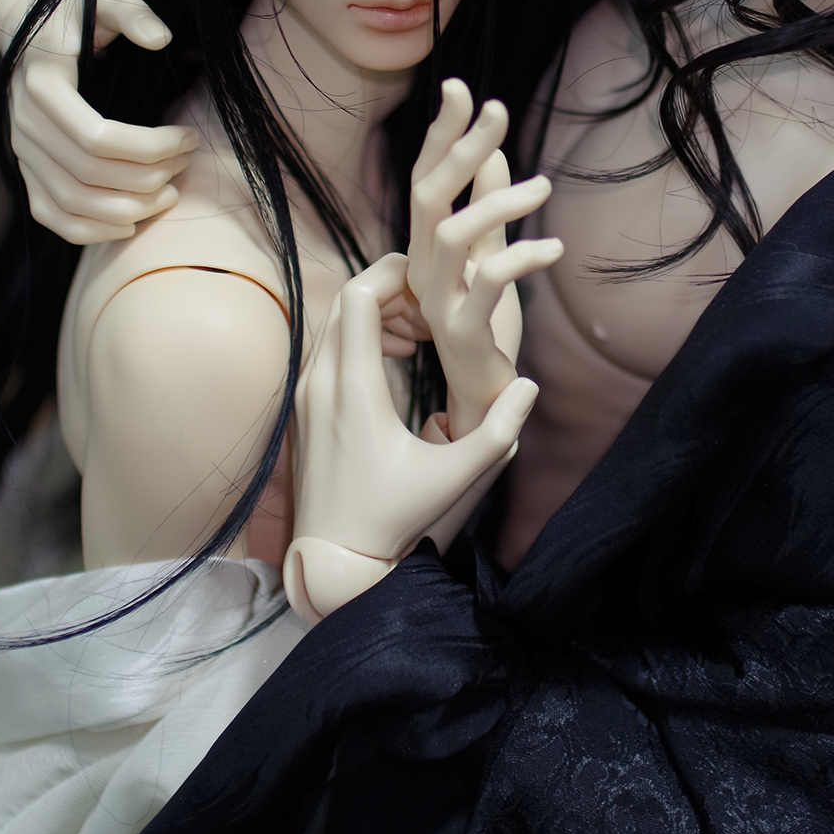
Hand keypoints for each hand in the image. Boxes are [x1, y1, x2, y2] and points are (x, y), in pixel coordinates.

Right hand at [0, 0, 197, 241]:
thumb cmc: (77, 15)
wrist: (31, 27)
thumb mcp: (107, 0)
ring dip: (127, 208)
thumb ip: (134, 14)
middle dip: (149, 176)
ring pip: (71, 202)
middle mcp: (24, 121)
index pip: (97, 137)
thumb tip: (161, 38)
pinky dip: (91, 230)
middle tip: (187, 161)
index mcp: (43, 83)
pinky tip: (131, 223)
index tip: (188, 137)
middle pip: (89, 174)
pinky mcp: (26, 168)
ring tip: (170, 194)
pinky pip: (51, 214)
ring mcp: (22, 149)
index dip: (151, 147)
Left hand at [286, 252, 538, 620]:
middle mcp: (321, 382)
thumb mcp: (454, 478)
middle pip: (346, 299)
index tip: (435, 293)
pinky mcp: (305, 404)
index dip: (397, 278)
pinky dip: (361, 335)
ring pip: (336, 321)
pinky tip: (399, 358)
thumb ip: (496, 433)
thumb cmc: (392, 518)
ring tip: (422, 337)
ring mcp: (307, 392)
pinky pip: (329, 345)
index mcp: (354, 389)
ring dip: (378, 313)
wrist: (332, 555)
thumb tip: (528, 387)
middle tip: (434, 314)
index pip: (360, 296)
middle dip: (392, 291)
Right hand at [407, 80, 562, 438]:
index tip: (459, 87)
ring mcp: (436, 301)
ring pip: (453, 234)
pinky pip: (487, 282)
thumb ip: (488, 208)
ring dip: (500, 202)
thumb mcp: (488, 258)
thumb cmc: (484, 326)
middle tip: (498, 107)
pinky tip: (555, 247)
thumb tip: (494, 153)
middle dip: (460, 146)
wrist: (483, 397)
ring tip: (546, 186)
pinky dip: (523, 258)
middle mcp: (420, 269)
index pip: (425, 178)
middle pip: (428, 194)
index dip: (439, 133)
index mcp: (424, 248)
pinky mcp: (462, 331)